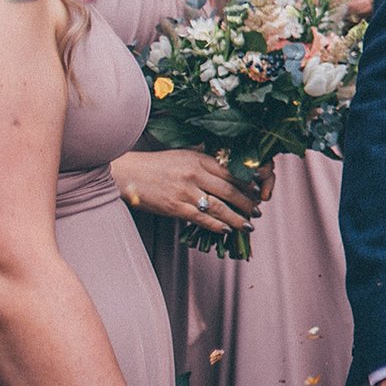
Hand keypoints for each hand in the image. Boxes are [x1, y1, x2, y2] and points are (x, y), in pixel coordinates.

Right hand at [112, 150, 262, 233]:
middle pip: (230, 190)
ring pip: (219, 207)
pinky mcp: (174, 207)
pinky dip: (216, 225)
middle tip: (258, 211)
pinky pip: (201, 219)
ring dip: (237, 217)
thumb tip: (226, 168)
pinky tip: (227, 230)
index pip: (231, 172)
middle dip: (247, 202)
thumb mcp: (183, 155)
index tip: (259, 191)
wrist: (126, 174)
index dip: (248, 183)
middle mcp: (194, 174)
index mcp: (198, 159)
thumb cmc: (156, 165)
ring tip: (248, 225)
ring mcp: (185, 191)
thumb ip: (204, 161)